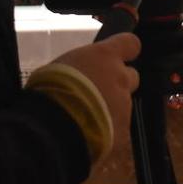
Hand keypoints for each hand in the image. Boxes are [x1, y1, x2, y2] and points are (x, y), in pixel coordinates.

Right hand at [52, 33, 140, 148]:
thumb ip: (78, 70)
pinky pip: (119, 133)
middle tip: (97, 95)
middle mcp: (120, 79)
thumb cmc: (51, 89)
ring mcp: (125, 106)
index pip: (129, 43)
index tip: (116, 58)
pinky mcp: (123, 133)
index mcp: (105, 56)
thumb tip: (76, 76)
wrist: (57, 125)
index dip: (125, 51)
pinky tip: (89, 140)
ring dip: (109, 112)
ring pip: (124, 107)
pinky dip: (107, 135)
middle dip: (118, 86)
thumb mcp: (59, 68)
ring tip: (86, 122)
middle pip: (131, 78)